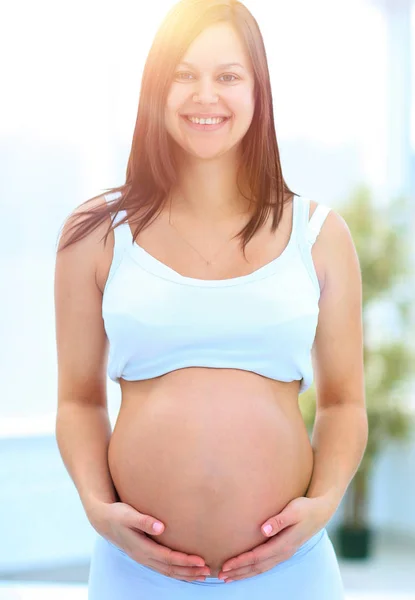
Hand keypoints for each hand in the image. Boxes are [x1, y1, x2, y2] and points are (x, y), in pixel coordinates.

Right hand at [88, 500, 210, 581]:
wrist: (103, 520)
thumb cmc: (117, 515)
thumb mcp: (128, 515)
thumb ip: (144, 521)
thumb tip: (161, 527)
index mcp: (142, 548)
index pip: (168, 558)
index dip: (185, 561)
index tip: (201, 561)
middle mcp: (143, 557)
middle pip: (170, 569)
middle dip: (190, 571)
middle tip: (209, 572)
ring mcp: (143, 558)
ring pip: (168, 571)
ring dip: (185, 574)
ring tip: (202, 576)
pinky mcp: (144, 555)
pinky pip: (163, 568)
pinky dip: (176, 572)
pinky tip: (185, 571)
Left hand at [218, 495, 334, 582]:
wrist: (320, 513)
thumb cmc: (305, 509)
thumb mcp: (293, 511)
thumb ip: (279, 521)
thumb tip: (263, 530)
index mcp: (284, 544)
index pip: (258, 556)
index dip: (241, 562)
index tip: (226, 565)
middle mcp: (283, 553)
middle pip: (257, 567)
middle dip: (239, 572)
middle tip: (220, 576)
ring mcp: (284, 554)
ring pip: (261, 569)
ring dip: (244, 574)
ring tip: (228, 578)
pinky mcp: (283, 551)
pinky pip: (265, 565)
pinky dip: (253, 570)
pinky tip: (245, 571)